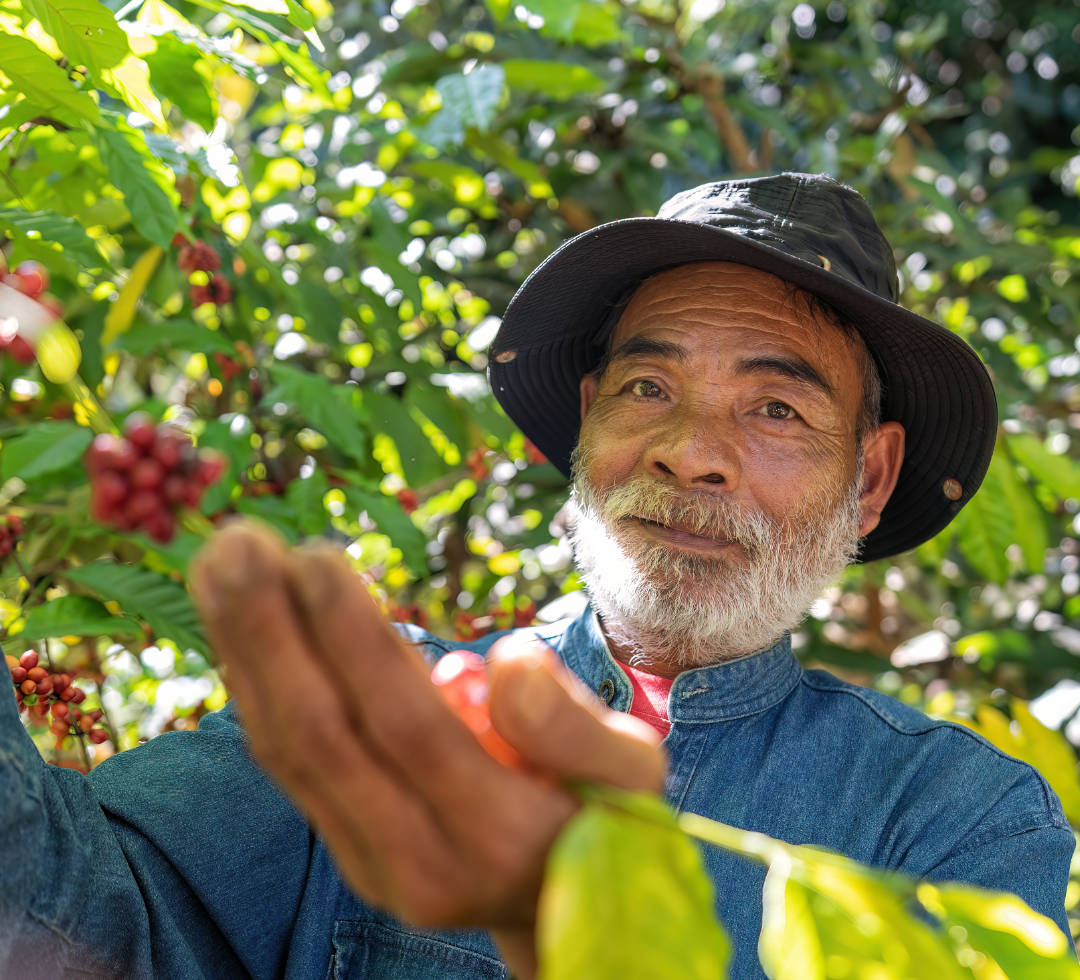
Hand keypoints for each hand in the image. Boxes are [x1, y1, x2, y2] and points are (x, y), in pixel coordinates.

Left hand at [189, 521, 664, 977]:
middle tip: (237, 542)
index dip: (357, 642)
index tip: (318, 556)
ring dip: (246, 650)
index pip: (409, 729)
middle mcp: (417, 861)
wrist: (558, 904)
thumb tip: (510, 658)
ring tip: (219, 560)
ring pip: (290, 751)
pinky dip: (257, 683)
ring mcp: (369, 861)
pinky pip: (289, 761)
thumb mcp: (629, 774)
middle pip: (325, 740)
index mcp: (498, 836)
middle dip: (271, 635)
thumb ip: (575, 726)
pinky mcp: (344, 845)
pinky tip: (239, 618)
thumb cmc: (603, 817)